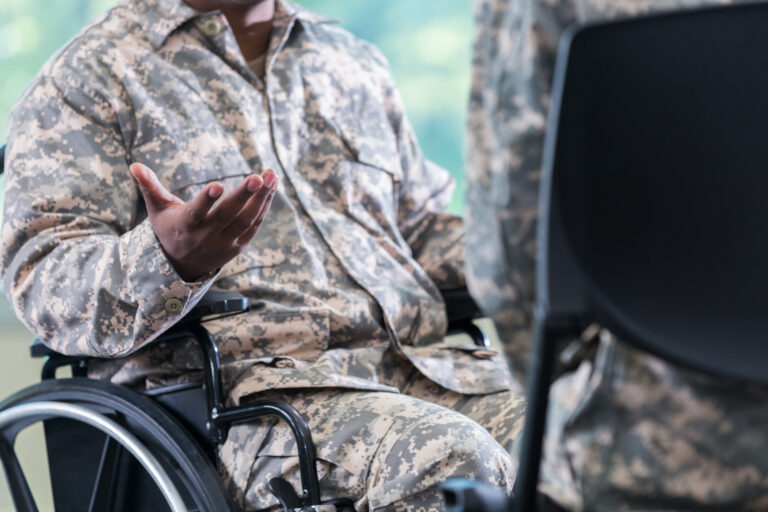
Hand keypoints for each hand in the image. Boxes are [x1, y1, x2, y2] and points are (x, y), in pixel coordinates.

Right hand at [129, 163, 277, 280]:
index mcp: (184, 227)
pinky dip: (264, 207)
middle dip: (244, 196)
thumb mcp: (157, 210)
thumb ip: (150, 187)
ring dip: (261, 198)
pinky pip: (255, 225)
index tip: (217, 185)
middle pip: (228, 216)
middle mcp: (206, 237)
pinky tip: (271, 188)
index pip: (196, 213)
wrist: (182, 266)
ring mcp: (225, 243)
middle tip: (258, 177)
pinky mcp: (239, 246)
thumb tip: (134, 165)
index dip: (205, 201)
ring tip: (271, 175)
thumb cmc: (169, 229)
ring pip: (246, 221)